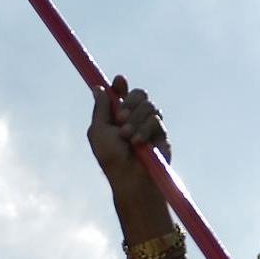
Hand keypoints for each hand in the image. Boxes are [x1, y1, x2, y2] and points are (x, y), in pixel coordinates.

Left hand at [88, 74, 173, 189]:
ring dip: (135, 119)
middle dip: (130, 102)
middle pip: (140, 94)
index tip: (119, 80)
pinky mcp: (161, 134)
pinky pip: (156, 119)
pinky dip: (145, 129)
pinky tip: (138, 143)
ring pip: (149, 105)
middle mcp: (134, 118)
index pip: (122, 94)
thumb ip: (100, 109)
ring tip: (127, 137)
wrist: (130, 178)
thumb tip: (98, 88)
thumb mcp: (98, 131)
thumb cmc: (111, 158)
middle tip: (120, 118)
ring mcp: (149, 125)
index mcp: (117, 117)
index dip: (121, 85)